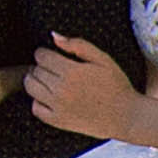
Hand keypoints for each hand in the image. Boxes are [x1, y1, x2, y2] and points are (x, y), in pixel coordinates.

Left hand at [28, 32, 149, 140]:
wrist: (127, 117)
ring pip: (30, 87)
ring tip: (50, 81)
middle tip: (55, 69)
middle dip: (42, 66)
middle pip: (35, 70)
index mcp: (71, 72)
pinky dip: (39, 101)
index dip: (45, 53)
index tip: (53, 56)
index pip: (41, 56)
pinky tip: (50, 98)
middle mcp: (61, 89)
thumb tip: (54, 36)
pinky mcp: (58, 121)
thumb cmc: (117, 85)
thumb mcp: (103, 60)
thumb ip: (78, 45)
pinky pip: (35, 108)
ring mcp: (58, 106)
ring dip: (36, 81)